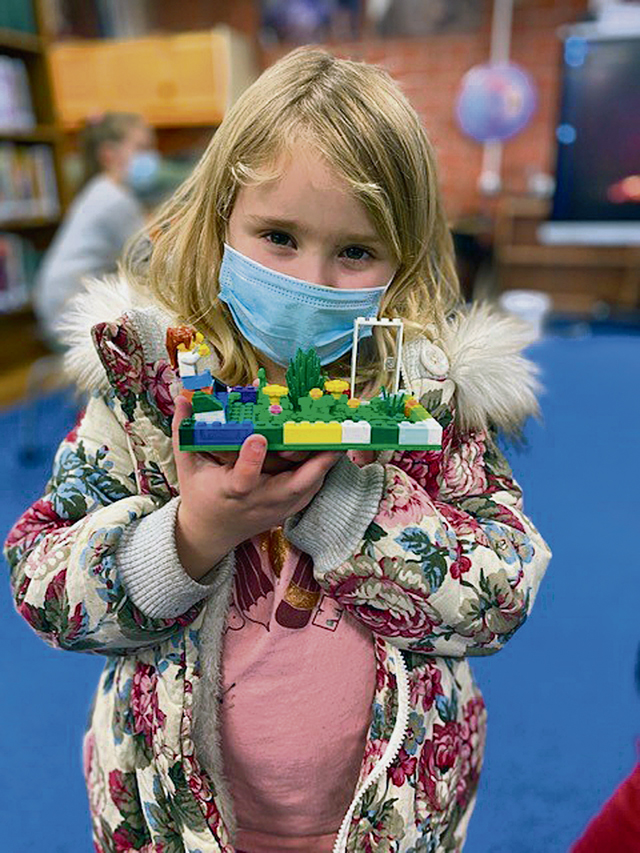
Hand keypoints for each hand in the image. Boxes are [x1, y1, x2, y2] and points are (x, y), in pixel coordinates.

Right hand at [172, 396, 340, 578]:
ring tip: (338, 436)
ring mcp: (275, 509)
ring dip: (324, 464)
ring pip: (307, 488)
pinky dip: (321, 471)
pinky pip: (310, 490)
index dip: (251, 460)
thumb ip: (184, 431)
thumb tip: (182, 397)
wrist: (212, 532)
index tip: (258, 438)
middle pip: (291, 487)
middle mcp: (256, 502)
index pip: (242, 479)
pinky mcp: (287, 510)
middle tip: (332, 437)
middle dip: (315, 464)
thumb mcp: (186, 465)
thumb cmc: (200, 494)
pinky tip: (331, 450)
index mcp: (229, 491)